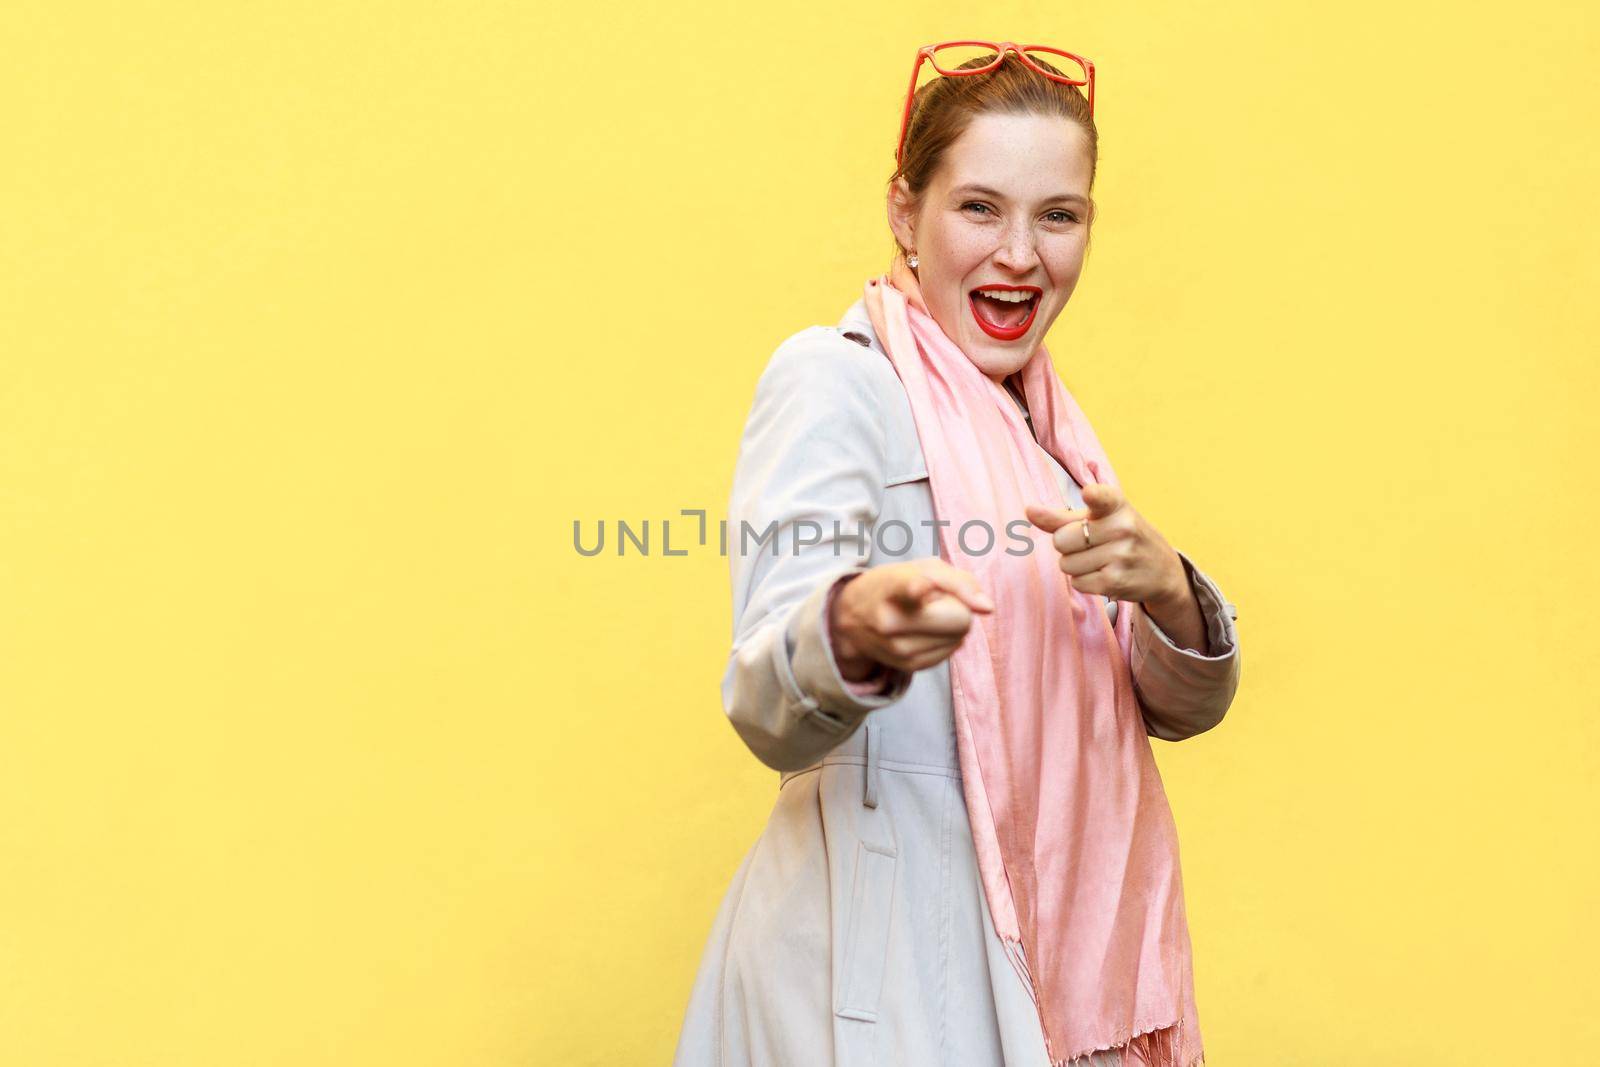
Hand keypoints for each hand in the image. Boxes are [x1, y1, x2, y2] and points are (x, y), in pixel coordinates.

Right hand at [828, 558, 994, 679]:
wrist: (852, 619)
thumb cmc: (894, 586)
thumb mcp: (921, 568)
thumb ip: (959, 580)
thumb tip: (987, 608)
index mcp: (892, 586)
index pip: (909, 587)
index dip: (918, 587)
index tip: (921, 586)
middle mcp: (891, 620)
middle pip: (960, 618)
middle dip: (960, 608)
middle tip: (937, 602)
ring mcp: (898, 648)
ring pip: (960, 637)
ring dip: (952, 625)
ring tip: (924, 616)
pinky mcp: (907, 666)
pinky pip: (952, 651)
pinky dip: (946, 640)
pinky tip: (924, 631)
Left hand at [1023, 484, 1186, 607]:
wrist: (1162, 570)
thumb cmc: (1122, 536)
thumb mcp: (1100, 518)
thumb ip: (1062, 516)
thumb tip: (1028, 511)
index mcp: (1116, 504)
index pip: (1103, 497)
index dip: (1093, 496)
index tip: (1089, 494)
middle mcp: (1123, 527)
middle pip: (1061, 540)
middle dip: (1067, 546)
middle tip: (1090, 544)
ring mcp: (1121, 556)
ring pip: (1066, 564)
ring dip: (1075, 565)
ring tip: (1099, 560)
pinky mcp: (1117, 581)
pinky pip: (1077, 583)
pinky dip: (1084, 581)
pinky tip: (1103, 574)